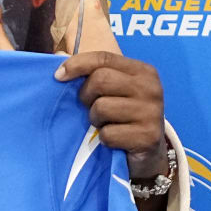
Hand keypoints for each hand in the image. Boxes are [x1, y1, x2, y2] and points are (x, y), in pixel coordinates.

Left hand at [54, 52, 168, 178]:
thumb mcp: (114, 90)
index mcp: (143, 71)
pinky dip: (104, 139)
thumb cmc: (124, 117)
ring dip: (95, 120)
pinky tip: (115, 140)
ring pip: (101, 108)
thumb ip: (91, 72)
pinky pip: (108, 134)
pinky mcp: (148, 136)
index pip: (104, 58)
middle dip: (86, 96)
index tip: (58, 76)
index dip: (77, 64)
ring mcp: (152, 112)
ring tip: (106, 124)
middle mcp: (151, 88)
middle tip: (90, 107)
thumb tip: (59, 56)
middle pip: (100, 80)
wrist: (149, 154)